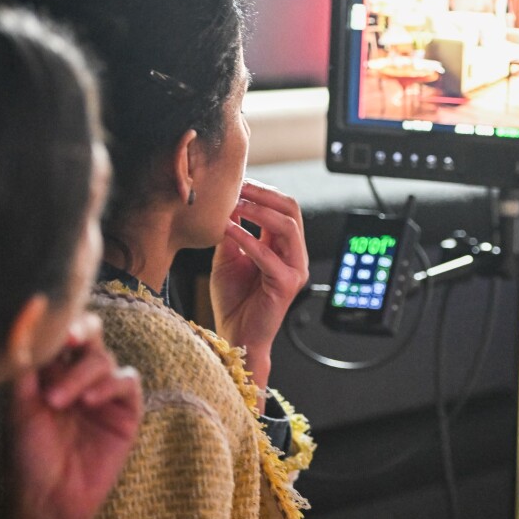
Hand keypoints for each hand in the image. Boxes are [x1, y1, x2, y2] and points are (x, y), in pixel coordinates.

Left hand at [10, 314, 142, 518]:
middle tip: (67, 340)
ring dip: (81, 375)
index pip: (62, 332)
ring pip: (103, 359)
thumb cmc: (28, 454)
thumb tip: (24, 321)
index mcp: (52, 369)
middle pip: (90, 334)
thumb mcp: (19, 406)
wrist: (49, 499)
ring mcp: (104, 391)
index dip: (61, 322)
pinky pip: (126, 382)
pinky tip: (89, 402)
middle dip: (80, 332)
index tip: (52, 326)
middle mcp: (79, 374)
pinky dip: (109, 386)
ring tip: (58, 401)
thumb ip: (25, 365)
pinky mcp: (126, 410)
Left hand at [211, 179, 309, 390]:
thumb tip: (225, 206)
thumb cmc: (234, 301)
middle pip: (291, 209)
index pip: (281, 207)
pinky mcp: (286, 285)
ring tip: (235, 205)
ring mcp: (294, 269)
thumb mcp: (228, 258)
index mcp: (282, 246)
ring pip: (287, 226)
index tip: (236, 182)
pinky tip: (228, 230)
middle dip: (264, 194)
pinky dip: (248, 239)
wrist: (237, 336)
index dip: (261, 191)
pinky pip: (269, 255)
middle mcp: (293, 254)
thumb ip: (231, 234)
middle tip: (238, 187)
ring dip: (259, 211)